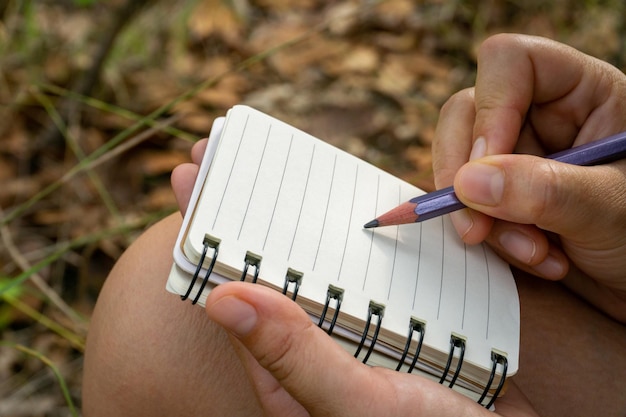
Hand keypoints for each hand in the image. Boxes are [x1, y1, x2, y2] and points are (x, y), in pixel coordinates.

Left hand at [171, 140, 537, 416]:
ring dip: (303, 209)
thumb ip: (294, 356)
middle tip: (221, 149)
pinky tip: (354, 193)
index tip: (190, 174)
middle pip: (276, 262)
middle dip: (247, 206)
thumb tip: (219, 296)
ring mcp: (363, 321)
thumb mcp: (356, 401)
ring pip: (326, 258)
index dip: (210, 231)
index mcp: (287, 364)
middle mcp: (319, 338)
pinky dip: (366, 227)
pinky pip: (379, 262)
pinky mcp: (406, 310)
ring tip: (279, 157)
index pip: (236, 287)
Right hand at [433, 34, 625, 321]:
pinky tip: (537, 259)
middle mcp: (542, 117)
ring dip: (484, 218)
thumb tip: (467, 182)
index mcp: (582, 93)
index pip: (512, 65)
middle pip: (466, 114)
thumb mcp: (610, 208)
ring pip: (458, 165)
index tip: (483, 168)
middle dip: (467, 178)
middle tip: (478, 228)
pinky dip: (491, 238)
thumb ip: (545, 191)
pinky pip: (466, 204)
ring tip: (535, 254)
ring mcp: (517, 158)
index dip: (489, 110)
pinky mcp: (502, 196)